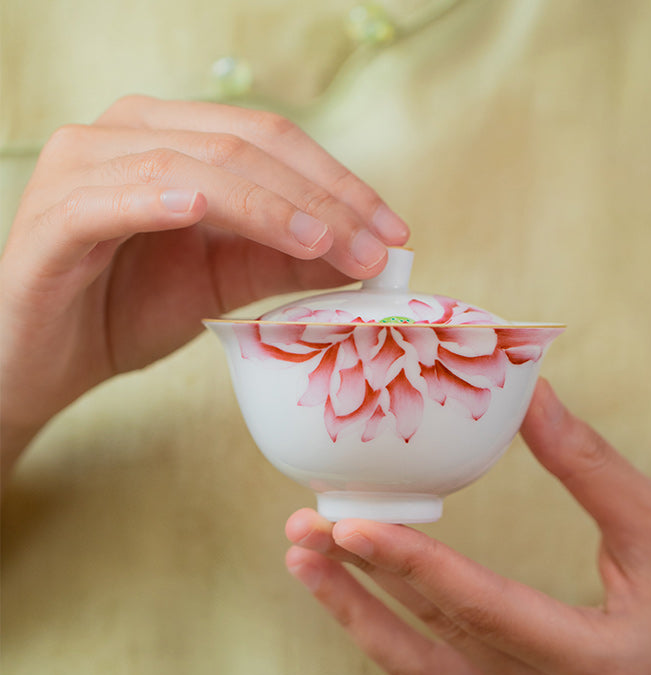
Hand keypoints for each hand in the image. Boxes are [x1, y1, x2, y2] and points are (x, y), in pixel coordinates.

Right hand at [0, 95, 408, 478]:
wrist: (49, 358)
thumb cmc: (130, 309)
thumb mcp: (224, 282)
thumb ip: (284, 257)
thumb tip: (363, 252)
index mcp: (176, 140)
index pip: (273, 142)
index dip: (340, 183)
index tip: (394, 233)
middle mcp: (129, 133)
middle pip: (244, 144)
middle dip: (320, 197)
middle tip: (375, 247)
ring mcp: (84, 167)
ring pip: (193, 163)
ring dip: (269, 205)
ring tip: (325, 244)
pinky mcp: (52, 217)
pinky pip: (112, 196)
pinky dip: (163, 198)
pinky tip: (209, 212)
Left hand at [284, 379, 650, 674]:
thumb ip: (584, 460)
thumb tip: (531, 389)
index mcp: (590, 659)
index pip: (476, 604)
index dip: (409, 561)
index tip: (350, 523)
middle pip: (434, 635)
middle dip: (363, 578)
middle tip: (305, 527)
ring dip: (363, 623)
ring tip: (309, 569)